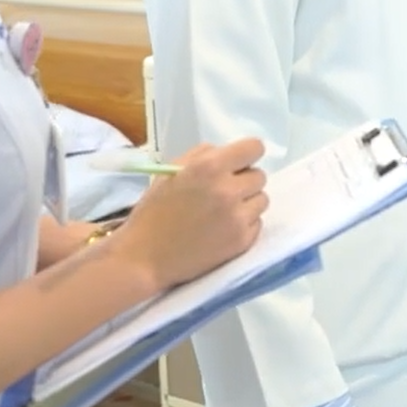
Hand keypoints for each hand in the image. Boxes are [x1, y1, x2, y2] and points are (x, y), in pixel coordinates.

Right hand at [109, 138, 268, 289]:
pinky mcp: (243, 241)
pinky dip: (244, 224)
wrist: (144, 258)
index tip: (238, 164)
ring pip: (262, 200)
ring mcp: (238, 218)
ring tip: (222, 212)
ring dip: (247, 203)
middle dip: (244, 181)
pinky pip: (257, 223)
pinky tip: (222, 230)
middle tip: (223, 192)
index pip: (254, 148)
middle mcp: (228, 190)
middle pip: (260, 176)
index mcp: (209, 168)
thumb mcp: (171, 172)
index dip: (247, 155)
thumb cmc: (154, 212)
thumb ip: (202, 156)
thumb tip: (228, 153)